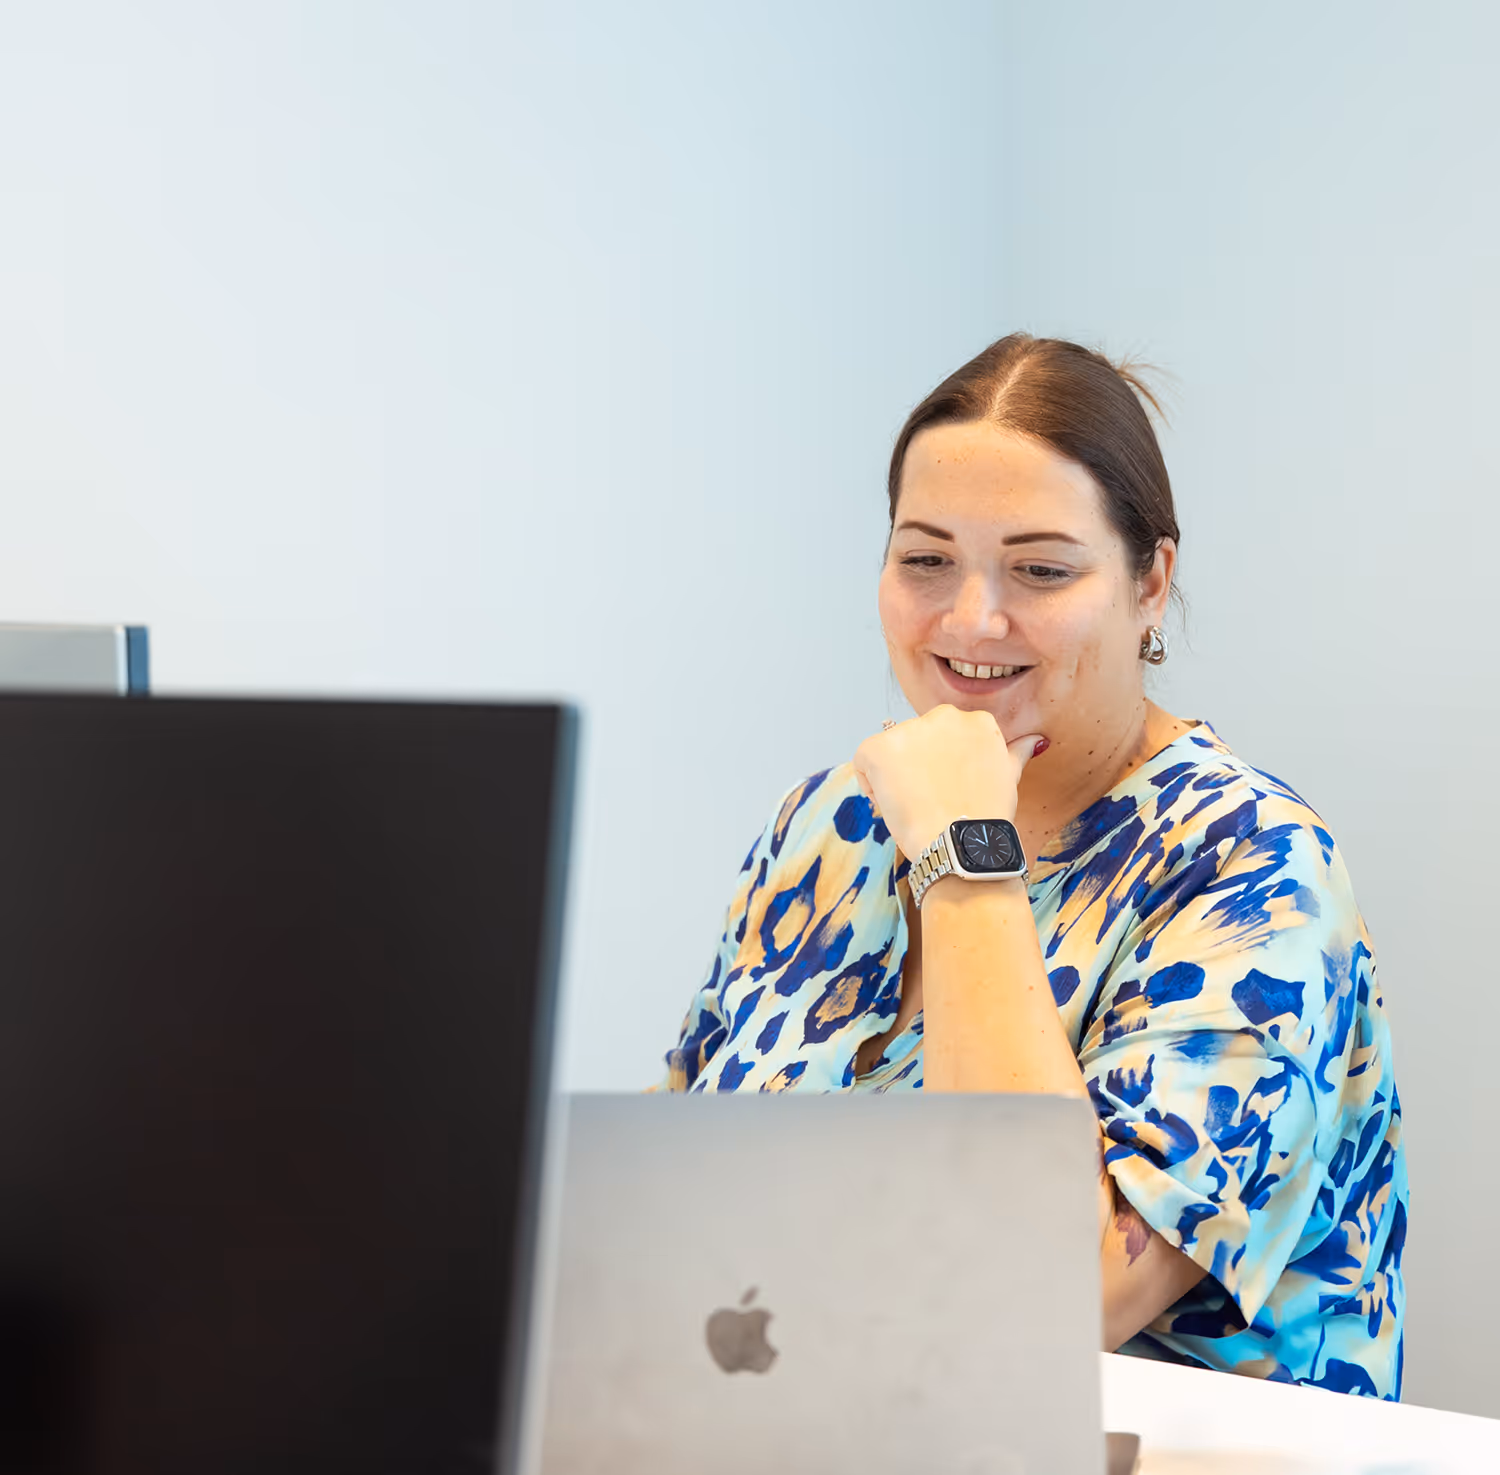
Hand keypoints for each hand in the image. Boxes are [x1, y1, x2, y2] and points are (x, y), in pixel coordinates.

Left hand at [852, 705, 1043, 858]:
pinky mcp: (879, 747)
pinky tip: (894, 804)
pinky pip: (863, 763)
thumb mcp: (1008, 778)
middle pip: (916, 742)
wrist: (962, 844)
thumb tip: (1036, 741)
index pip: (944, 739)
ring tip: (916, 805)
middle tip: (931, 800)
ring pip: (889, 752)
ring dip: (895, 777)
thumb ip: (1015, 753)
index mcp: (976, 721)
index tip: (949, 790)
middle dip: (917, 768)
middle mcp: (943, 716)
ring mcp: (909, 730)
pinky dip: (871, 785)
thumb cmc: (985, 817)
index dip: (941, 768)